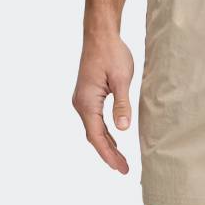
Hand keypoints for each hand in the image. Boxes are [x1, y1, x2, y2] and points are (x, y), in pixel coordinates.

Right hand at [72, 31, 134, 173]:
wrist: (100, 35)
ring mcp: (82, 100)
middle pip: (94, 136)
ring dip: (106, 144)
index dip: (109, 154)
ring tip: (120, 159)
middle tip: (124, 168)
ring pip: (94, 129)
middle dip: (108, 153)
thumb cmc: (112, 53)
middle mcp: (80, 104)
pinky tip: (113, 138)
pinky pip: (94, 120)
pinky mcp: (87, 95)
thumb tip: (123, 129)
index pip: (97, 136)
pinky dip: (104, 132)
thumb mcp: (122, 78)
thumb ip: (122, 104)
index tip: (121, 168)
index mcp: (87, 102)